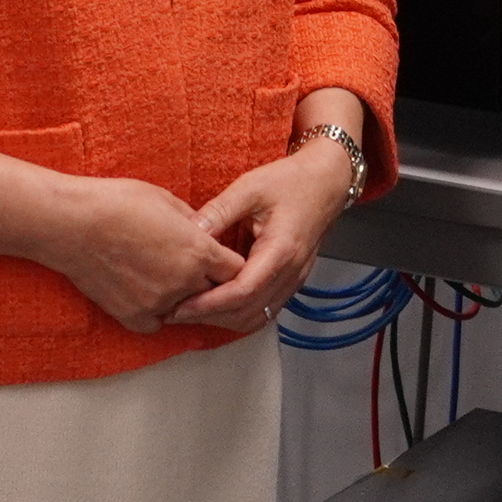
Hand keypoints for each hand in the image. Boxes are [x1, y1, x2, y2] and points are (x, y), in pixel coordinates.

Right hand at [47, 176, 243, 332]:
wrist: (72, 224)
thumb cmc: (117, 203)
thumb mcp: (169, 201)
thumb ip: (195, 225)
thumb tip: (206, 234)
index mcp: (198, 252)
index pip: (236, 271)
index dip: (228, 263)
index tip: (218, 258)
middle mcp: (184, 282)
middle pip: (214, 292)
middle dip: (208, 281)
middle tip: (189, 265)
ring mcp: (159, 304)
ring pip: (186, 309)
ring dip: (181, 296)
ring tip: (160, 273)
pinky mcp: (134, 318)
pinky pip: (158, 322)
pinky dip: (155, 310)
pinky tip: (143, 289)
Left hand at [171, 135, 367, 329]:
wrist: (326, 182)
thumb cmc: (293, 182)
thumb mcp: (250, 188)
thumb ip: (218, 211)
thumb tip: (188, 233)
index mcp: (281, 250)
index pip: (243, 292)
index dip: (209, 304)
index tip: (181, 306)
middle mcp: (290, 273)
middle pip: (247, 313)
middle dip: (210, 317)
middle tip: (175, 311)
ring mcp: (292, 281)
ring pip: (256, 317)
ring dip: (224, 319)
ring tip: (192, 310)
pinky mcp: (289, 282)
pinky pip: (264, 309)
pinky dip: (238, 312)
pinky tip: (217, 302)